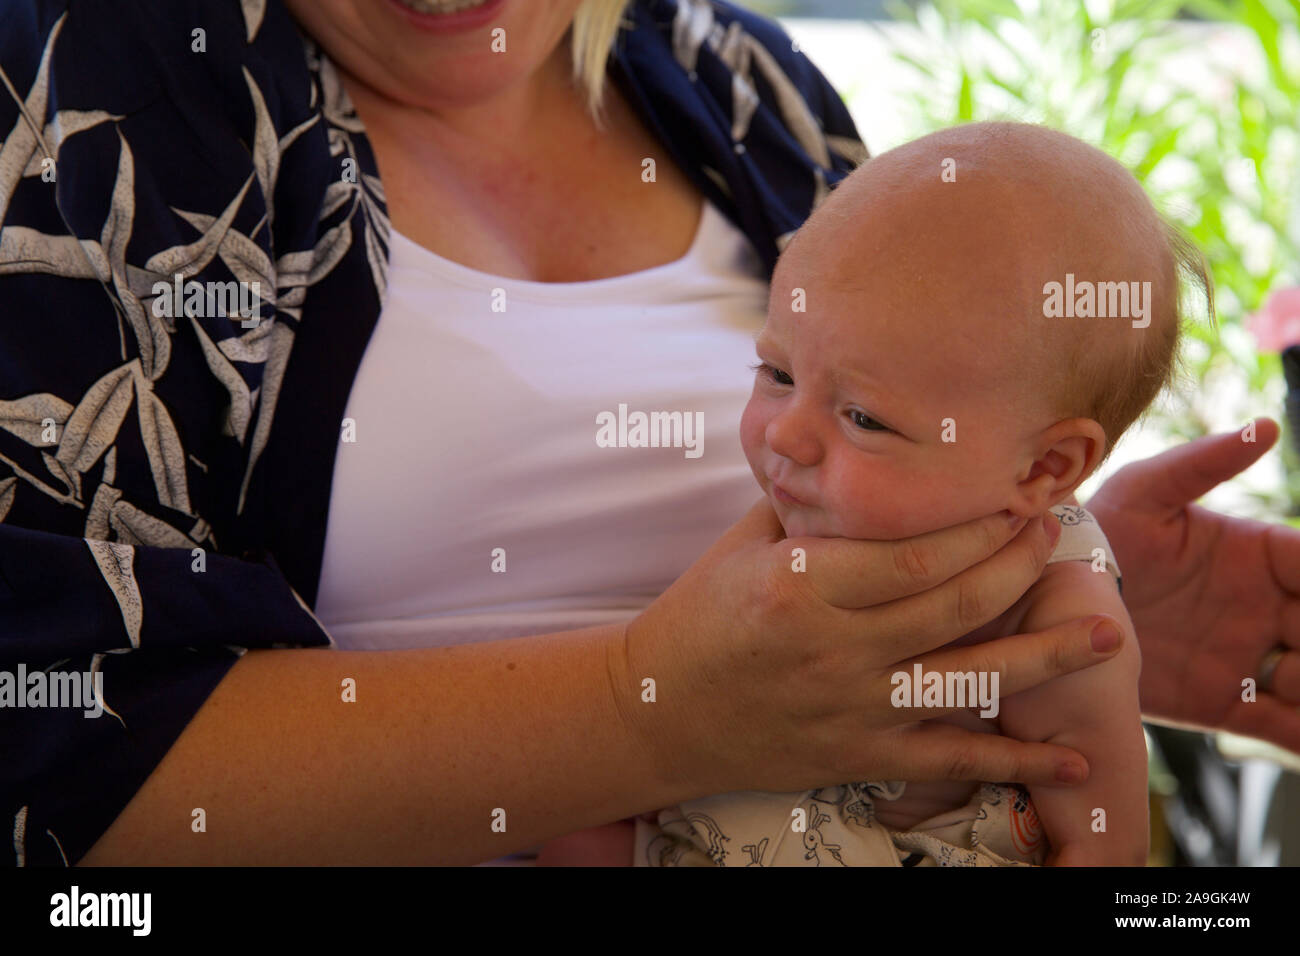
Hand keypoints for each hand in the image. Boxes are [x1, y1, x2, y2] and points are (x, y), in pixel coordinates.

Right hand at [613, 498, 1126, 800]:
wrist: (654, 711)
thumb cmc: (698, 616)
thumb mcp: (743, 546)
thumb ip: (808, 508)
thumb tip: (860, 459)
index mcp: (802, 585)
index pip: (913, 553)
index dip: (976, 527)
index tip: (1016, 501)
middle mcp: (834, 647)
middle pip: (954, 605)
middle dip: (1017, 566)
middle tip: (1056, 535)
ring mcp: (850, 707)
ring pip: (967, 680)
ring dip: (1043, 656)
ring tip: (1107, 634)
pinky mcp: (856, 756)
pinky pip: (946, 759)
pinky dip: (1010, 759)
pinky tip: (1066, 757)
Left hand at [1087, 417, 1299, 752]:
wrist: (1048, 603)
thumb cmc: (1096, 533)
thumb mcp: (1142, 493)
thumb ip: (1200, 463)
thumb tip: (1265, 427)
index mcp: (1258, 554)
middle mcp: (1265, 607)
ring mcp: (1249, 657)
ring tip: (1296, 685)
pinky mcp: (1225, 702)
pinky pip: (1284, 726)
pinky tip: (1299, 732)